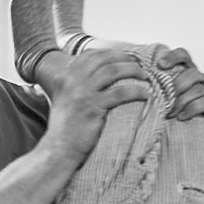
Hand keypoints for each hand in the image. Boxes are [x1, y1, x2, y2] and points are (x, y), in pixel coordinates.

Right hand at [41, 47, 149, 166]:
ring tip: (145, 77)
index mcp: (65, 77)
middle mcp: (72, 81)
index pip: (90, 55)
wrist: (58, 150)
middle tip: (139, 65)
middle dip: (125, 59)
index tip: (124, 57)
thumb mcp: (63, 101)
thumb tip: (95, 79)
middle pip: (104, 60)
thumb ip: (74, 87)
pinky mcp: (93, 107)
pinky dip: (135, 91)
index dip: (110, 53)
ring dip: (132, 71)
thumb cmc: (64, 129)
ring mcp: (82, 93)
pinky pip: (120, 93)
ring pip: (113, 71)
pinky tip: (145, 94)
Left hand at [154, 45, 203, 134]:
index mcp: (187, 72)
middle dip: (176, 86)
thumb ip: (155, 86)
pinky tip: (181, 117)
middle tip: (164, 99)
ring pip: (199, 88)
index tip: (160, 65)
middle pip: (192, 73)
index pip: (184, 56)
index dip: (174, 57)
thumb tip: (140, 75)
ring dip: (181, 101)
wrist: (183, 138)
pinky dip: (192, 109)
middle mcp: (200, 80)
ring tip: (169, 113)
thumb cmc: (169, 115)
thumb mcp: (159, 100)